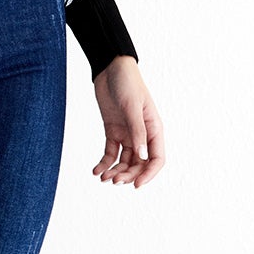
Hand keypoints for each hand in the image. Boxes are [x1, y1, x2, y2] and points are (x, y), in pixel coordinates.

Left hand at [91, 56, 164, 188]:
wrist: (110, 68)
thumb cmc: (127, 82)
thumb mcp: (132, 106)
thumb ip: (137, 131)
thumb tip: (142, 156)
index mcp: (154, 129)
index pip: (157, 159)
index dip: (149, 174)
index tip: (136, 185)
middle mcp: (142, 134)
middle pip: (139, 163)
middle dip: (128, 175)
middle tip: (113, 181)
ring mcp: (127, 133)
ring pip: (124, 161)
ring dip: (115, 171)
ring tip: (102, 177)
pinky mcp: (113, 131)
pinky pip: (110, 152)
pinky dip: (104, 162)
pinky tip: (96, 170)